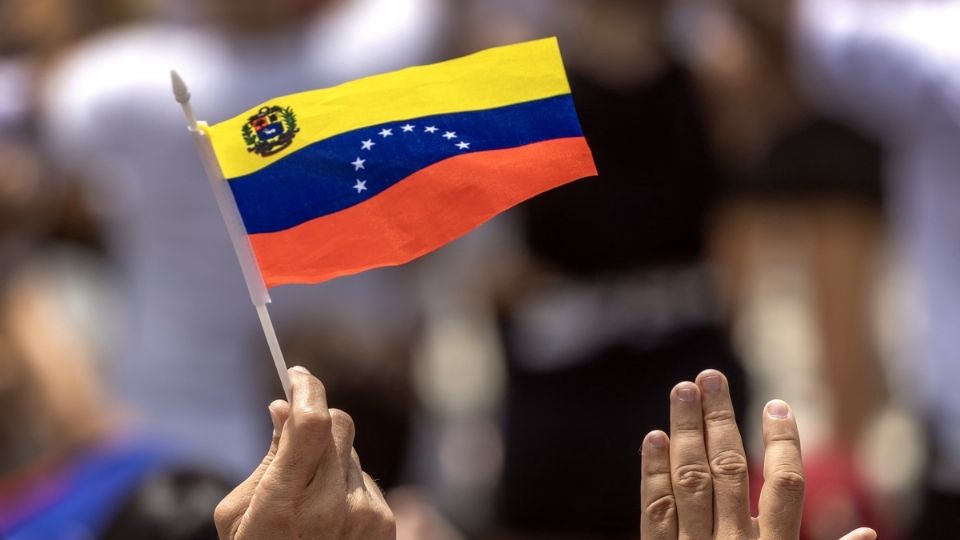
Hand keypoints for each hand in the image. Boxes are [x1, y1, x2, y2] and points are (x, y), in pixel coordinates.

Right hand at [215, 367, 394, 539]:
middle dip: (317, 416)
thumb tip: (283, 407)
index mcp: (284, 504)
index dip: (308, 388)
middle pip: (338, 425)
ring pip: (350, 452)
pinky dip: (345, 484)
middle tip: (296, 422)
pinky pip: (364, 479)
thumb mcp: (239, 513)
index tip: (297, 374)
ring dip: (329, 457)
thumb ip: (268, 457)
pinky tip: (328, 514)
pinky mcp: (384, 524)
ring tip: (306, 495)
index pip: (311, 423)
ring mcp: (363, 516)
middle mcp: (330, 507)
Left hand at [640, 369, 875, 539]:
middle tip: (710, 376)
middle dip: (719, 420)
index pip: (785, 486)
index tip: (777, 403)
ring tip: (683, 390)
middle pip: (727, 470)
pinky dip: (653, 474)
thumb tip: (869, 534)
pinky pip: (654, 512)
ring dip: (685, 432)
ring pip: (689, 481)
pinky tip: (654, 438)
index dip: (782, 443)